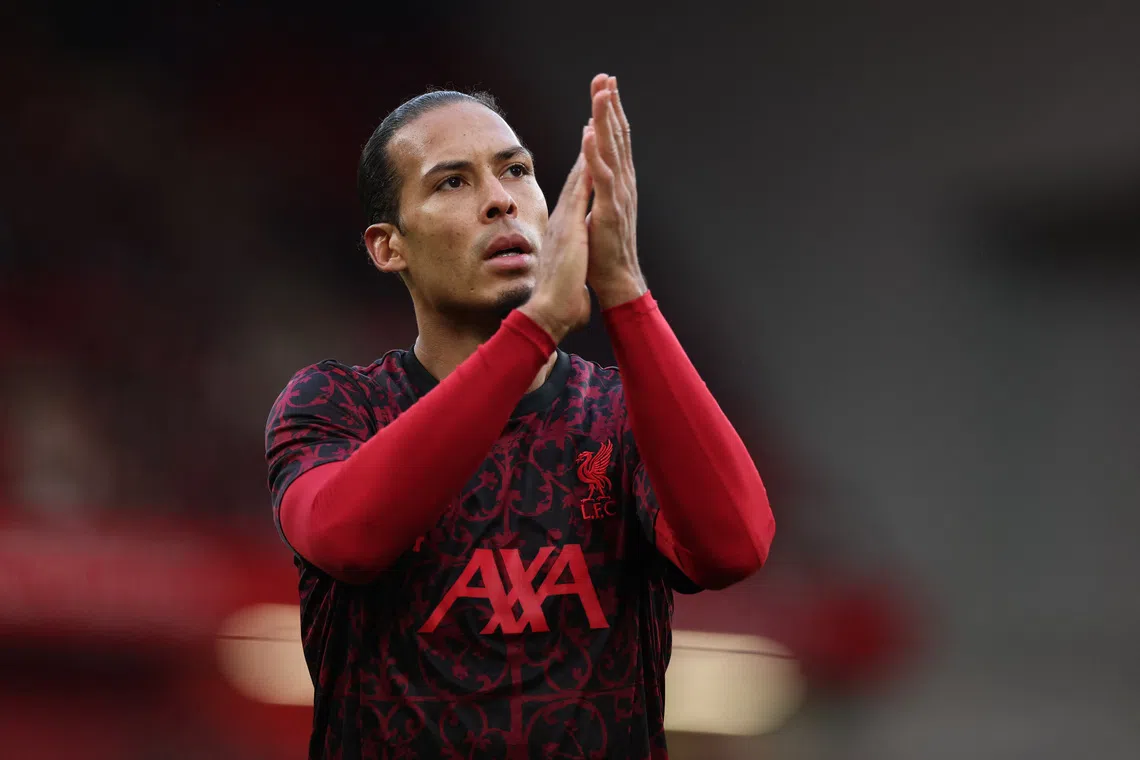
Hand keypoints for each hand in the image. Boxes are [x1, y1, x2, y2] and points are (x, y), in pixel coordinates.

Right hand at [519, 129, 592, 342]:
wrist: (547, 314)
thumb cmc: (558, 302)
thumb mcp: (567, 276)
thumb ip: (568, 268)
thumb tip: (570, 277)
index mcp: (565, 228)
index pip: (580, 190)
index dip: (588, 163)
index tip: (595, 140)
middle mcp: (563, 217)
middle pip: (580, 171)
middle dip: (590, 138)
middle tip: (597, 107)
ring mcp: (565, 219)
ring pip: (580, 171)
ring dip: (590, 139)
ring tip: (597, 108)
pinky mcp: (570, 225)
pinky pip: (580, 187)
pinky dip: (586, 163)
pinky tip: (591, 140)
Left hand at [584, 74, 646, 308]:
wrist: (615, 280)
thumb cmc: (603, 252)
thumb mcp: (597, 212)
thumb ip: (595, 190)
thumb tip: (589, 170)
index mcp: (618, 183)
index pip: (614, 141)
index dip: (609, 113)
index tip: (605, 86)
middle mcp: (622, 184)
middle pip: (616, 137)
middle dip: (610, 105)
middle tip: (606, 76)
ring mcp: (618, 196)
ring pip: (612, 150)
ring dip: (606, 120)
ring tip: (602, 92)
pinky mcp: (610, 211)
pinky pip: (602, 177)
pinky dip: (595, 154)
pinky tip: (590, 134)